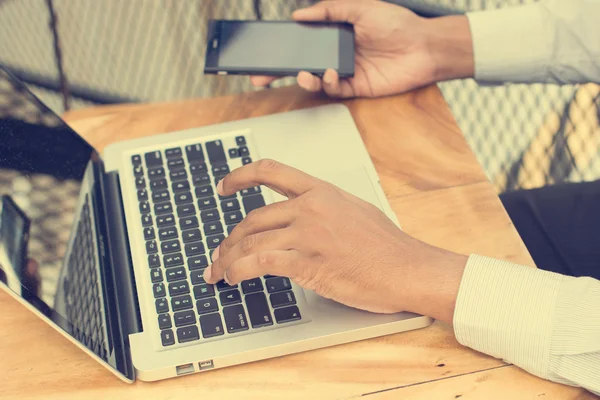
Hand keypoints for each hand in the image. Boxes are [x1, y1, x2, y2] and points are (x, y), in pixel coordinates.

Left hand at [204, 160, 467, 322]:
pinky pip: (260, 261)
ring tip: (219, 271)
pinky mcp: (307, 261)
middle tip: (219, 253)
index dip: (240, 176)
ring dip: (228, 258)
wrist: (408, 269)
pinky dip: (240, 270)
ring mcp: (308, 233)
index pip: (271, 171)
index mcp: (322, 191)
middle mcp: (311, 207)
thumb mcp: (354, 211)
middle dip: (229, 239)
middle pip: (253, 217)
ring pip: (251, 240)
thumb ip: (323, 210)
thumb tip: (301, 220)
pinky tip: (234, 278)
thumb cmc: (388, 246)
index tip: (224, 186)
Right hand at [251, 0, 473, 97]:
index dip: (284, 48)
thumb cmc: (398, 24)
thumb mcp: (361, 7)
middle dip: (280, 72)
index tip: (266, 51)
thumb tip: (300, 14)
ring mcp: (345, 71)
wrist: (424, 47)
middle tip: (260, 77)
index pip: (304, 42)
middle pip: (302, 64)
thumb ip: (330, 10)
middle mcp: (338, 53)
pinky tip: (330, 75)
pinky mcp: (356, 87)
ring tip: (305, 74)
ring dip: (305, 79)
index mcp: (336, 34)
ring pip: (315, 80)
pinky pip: (334, 89)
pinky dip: (328, 84)